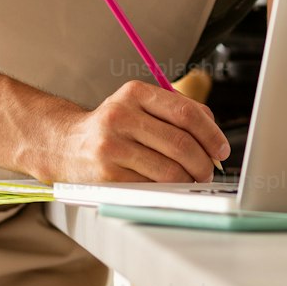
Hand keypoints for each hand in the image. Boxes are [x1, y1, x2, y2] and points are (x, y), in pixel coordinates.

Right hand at [40, 81, 230, 183]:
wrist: (64, 144)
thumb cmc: (112, 127)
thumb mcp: (138, 106)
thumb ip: (175, 112)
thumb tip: (213, 135)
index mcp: (134, 93)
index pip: (185, 112)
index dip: (211, 133)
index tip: (222, 148)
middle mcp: (121, 116)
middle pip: (180, 144)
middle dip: (203, 163)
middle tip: (208, 171)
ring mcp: (112, 147)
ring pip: (169, 170)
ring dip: (188, 181)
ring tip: (191, 181)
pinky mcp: (107, 175)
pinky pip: (151, 188)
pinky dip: (167, 191)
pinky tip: (168, 188)